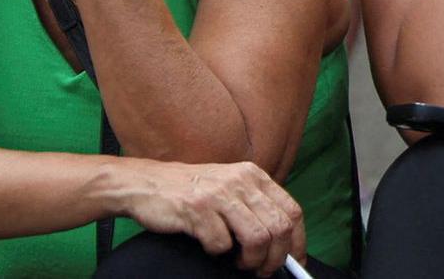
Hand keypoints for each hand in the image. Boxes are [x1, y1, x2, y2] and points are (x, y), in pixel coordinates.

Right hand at [120, 160, 306, 276]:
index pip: (292, 211)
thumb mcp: (230, 187)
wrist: (146, 184)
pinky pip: (222, 244)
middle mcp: (241, 181)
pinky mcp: (197, 209)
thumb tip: (283, 242)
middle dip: (275, 258)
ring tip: (239, 262)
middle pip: (279, 227)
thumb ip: (255, 206)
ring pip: (258, 237)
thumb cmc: (191, 191)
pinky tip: (209, 246)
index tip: (294, 262)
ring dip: (251, 260)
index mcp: (254, 175)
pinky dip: (218, 253)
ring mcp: (219, 194)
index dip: (297, 242)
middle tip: (261, 270)